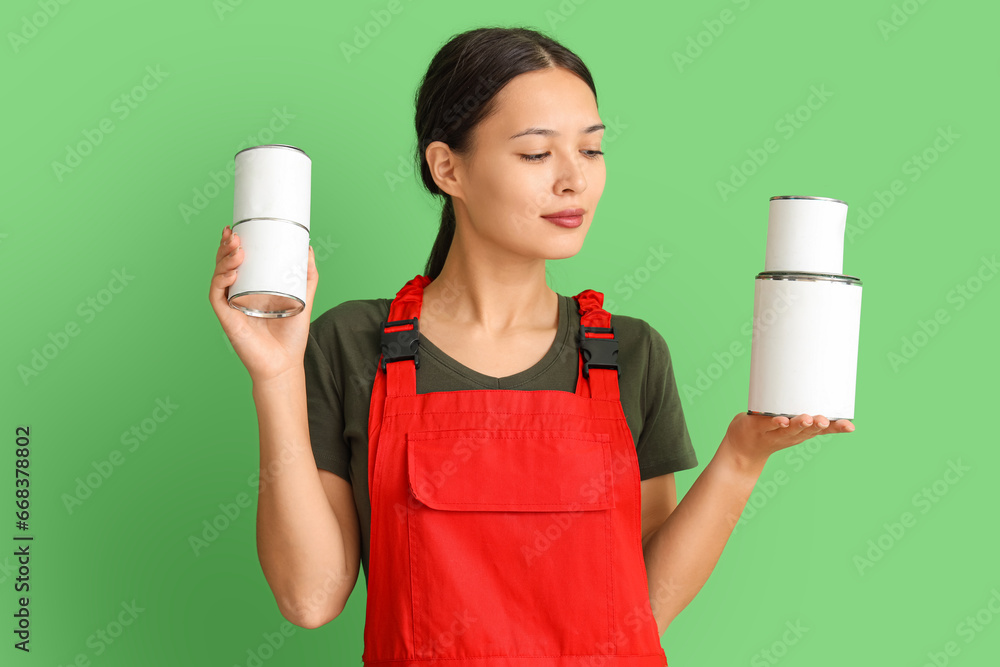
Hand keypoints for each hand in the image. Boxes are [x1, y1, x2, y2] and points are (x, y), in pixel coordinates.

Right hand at [208, 224, 318, 382]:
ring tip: (237, 248)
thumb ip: (307, 276)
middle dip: (226, 247)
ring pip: (219, 276)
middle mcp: (237, 294)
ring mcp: (231, 306)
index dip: (232, 244)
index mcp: (251, 288)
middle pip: (224, 265)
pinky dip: (221, 281)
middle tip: (235, 234)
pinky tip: (232, 272)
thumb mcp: (304, 299)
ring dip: (224, 260)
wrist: (285, 363)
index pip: (236, 261)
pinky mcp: (227, 318)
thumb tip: (309, 249)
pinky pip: (217, 296)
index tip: (236, 228)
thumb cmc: (291, 335)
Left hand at [722, 412, 854, 467]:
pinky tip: (780, 419)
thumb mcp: (791, 420)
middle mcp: (791, 434)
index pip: (823, 430)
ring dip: (798, 424)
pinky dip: (774, 422)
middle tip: (823, 420)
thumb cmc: (771, 430)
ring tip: (806, 418)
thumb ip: (801, 402)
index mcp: (803, 432)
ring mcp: (774, 432)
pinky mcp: (757, 428)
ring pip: (788, 429)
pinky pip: (767, 425)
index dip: (837, 428)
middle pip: (807, 430)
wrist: (742, 449)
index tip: (850, 426)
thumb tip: (816, 371)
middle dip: (817, 425)